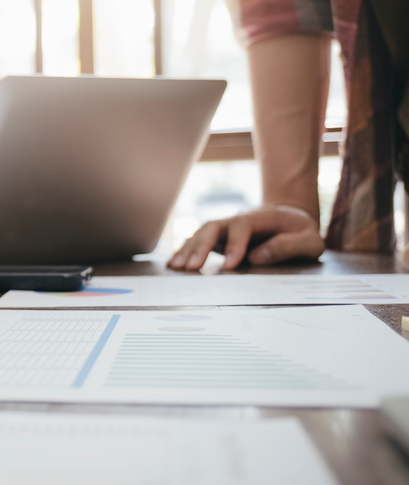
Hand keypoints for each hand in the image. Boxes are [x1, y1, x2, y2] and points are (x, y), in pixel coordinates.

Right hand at [167, 205, 323, 270]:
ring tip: (176, 266)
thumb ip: (289, 246)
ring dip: (187, 249)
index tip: (230, 266)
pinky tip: (173, 264)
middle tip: (192, 267)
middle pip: (213, 226)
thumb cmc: (302, 233)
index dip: (235, 244)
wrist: (291, 220)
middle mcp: (238, 220)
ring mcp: (227, 229)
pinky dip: (184, 251)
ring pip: (201, 232)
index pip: (242, 226)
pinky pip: (198, 241)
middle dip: (201, 246)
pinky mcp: (219, 239)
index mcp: (262, 218)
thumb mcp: (310, 241)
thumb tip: (258, 257)